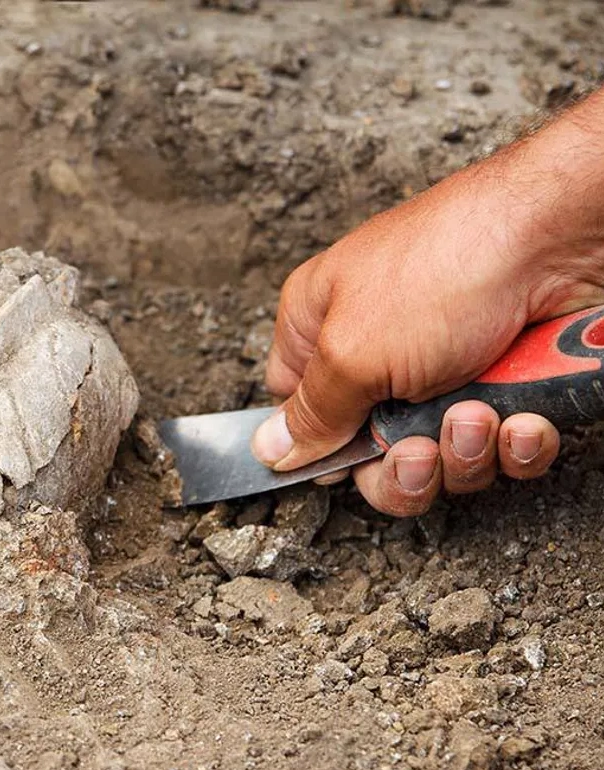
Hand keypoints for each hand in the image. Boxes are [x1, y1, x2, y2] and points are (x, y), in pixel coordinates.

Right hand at [253, 90, 603, 515]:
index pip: (296, 411)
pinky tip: (521, 417)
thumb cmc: (447, 264)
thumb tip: (273, 449)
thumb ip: (311, 412)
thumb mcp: (353, 350)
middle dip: (404, 467)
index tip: (346, 461)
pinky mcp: (505, 386)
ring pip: (441, 460)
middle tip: (421, 450)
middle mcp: (377, 353)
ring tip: (480, 413)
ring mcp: (444, 372)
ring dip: (465, 452)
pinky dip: (515, 445)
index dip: (319, 448)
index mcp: (320, 329)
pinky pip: (500, 450)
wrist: (560, 239)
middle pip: (370, 454)